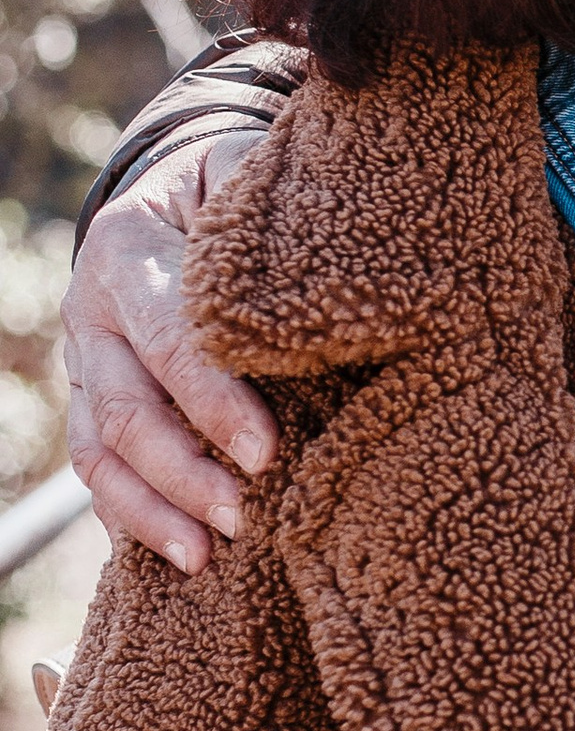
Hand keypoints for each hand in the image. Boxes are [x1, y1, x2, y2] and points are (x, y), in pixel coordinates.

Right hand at [61, 134, 275, 569]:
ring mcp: (82, 361)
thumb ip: (270, 205)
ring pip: (97, 453)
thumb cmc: (229, 186)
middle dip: (182, 474)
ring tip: (203, 560)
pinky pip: (95, 469)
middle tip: (243, 518)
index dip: (215, 402)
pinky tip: (170, 557)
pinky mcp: (88, 398)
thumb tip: (335, 253)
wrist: (170, 186)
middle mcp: (90, 311)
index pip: (171, 341)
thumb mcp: (243, 171)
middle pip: (124, 411)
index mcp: (126, 250)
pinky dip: (128, 516)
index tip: (266, 453)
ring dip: (149, 512)